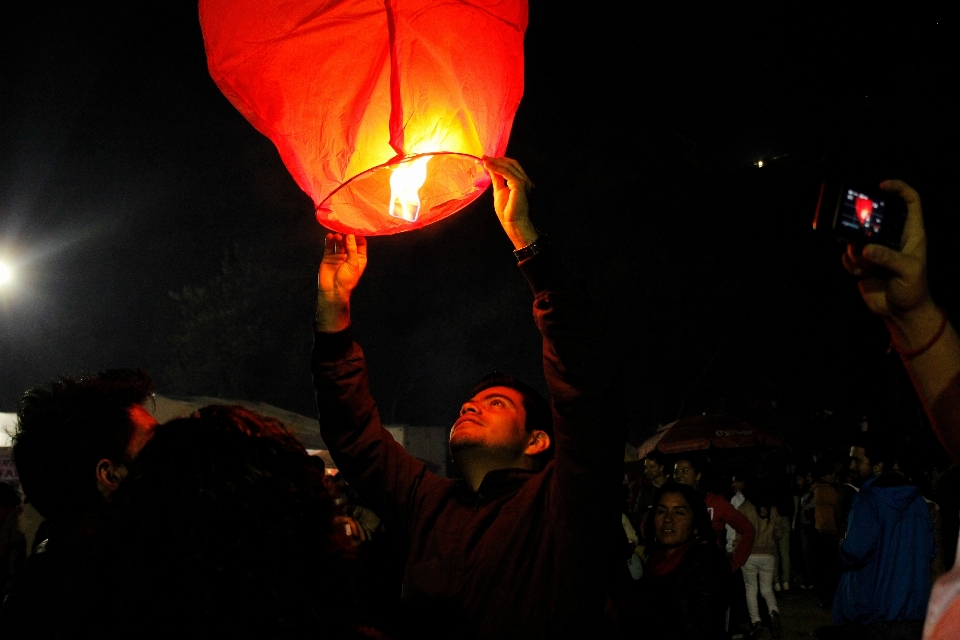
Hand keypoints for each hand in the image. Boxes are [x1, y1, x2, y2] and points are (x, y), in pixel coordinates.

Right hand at [316, 233, 366, 331]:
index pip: (360, 243)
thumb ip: (352, 249)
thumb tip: (350, 235)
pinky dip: (329, 241)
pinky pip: (329, 246)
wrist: (333, 291)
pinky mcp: (328, 257)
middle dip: (347, 234)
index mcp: (359, 258)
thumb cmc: (347, 280)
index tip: (356, 226)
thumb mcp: (353, 264)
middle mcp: (349, 255)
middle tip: (344, 226)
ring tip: (337, 235)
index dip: (358, 235)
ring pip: (339, 242)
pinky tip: (329, 236)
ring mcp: (338, 255)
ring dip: (338, 237)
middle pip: (349, 241)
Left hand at [482, 156, 537, 249]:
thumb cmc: (508, 212)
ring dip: (495, 162)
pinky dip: (496, 168)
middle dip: (497, 159)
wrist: (514, 224)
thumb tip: (491, 168)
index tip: (487, 160)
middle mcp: (526, 181)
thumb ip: (497, 179)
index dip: (500, 161)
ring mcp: (525, 182)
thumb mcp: (500, 191)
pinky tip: (488, 166)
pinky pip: (506, 172)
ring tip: (484, 160)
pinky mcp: (520, 185)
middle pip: (512, 163)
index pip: (512, 167)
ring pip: (509, 166)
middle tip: (484, 158)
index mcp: (523, 182)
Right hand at [840, 180, 938, 342]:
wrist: (901, 313)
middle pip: (874, 218)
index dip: (897, 189)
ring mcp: (876, 250)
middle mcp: (892, 238)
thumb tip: (864, 249)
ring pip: (857, 239)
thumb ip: (887, 258)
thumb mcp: (907, 272)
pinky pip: (848, 257)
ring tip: (866, 267)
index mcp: (911, 234)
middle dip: (862, 225)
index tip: (881, 186)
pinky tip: (861, 274)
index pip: (909, 202)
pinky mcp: (862, 264)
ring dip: (856, 252)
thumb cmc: (914, 290)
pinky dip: (850, 265)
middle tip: (856, 231)